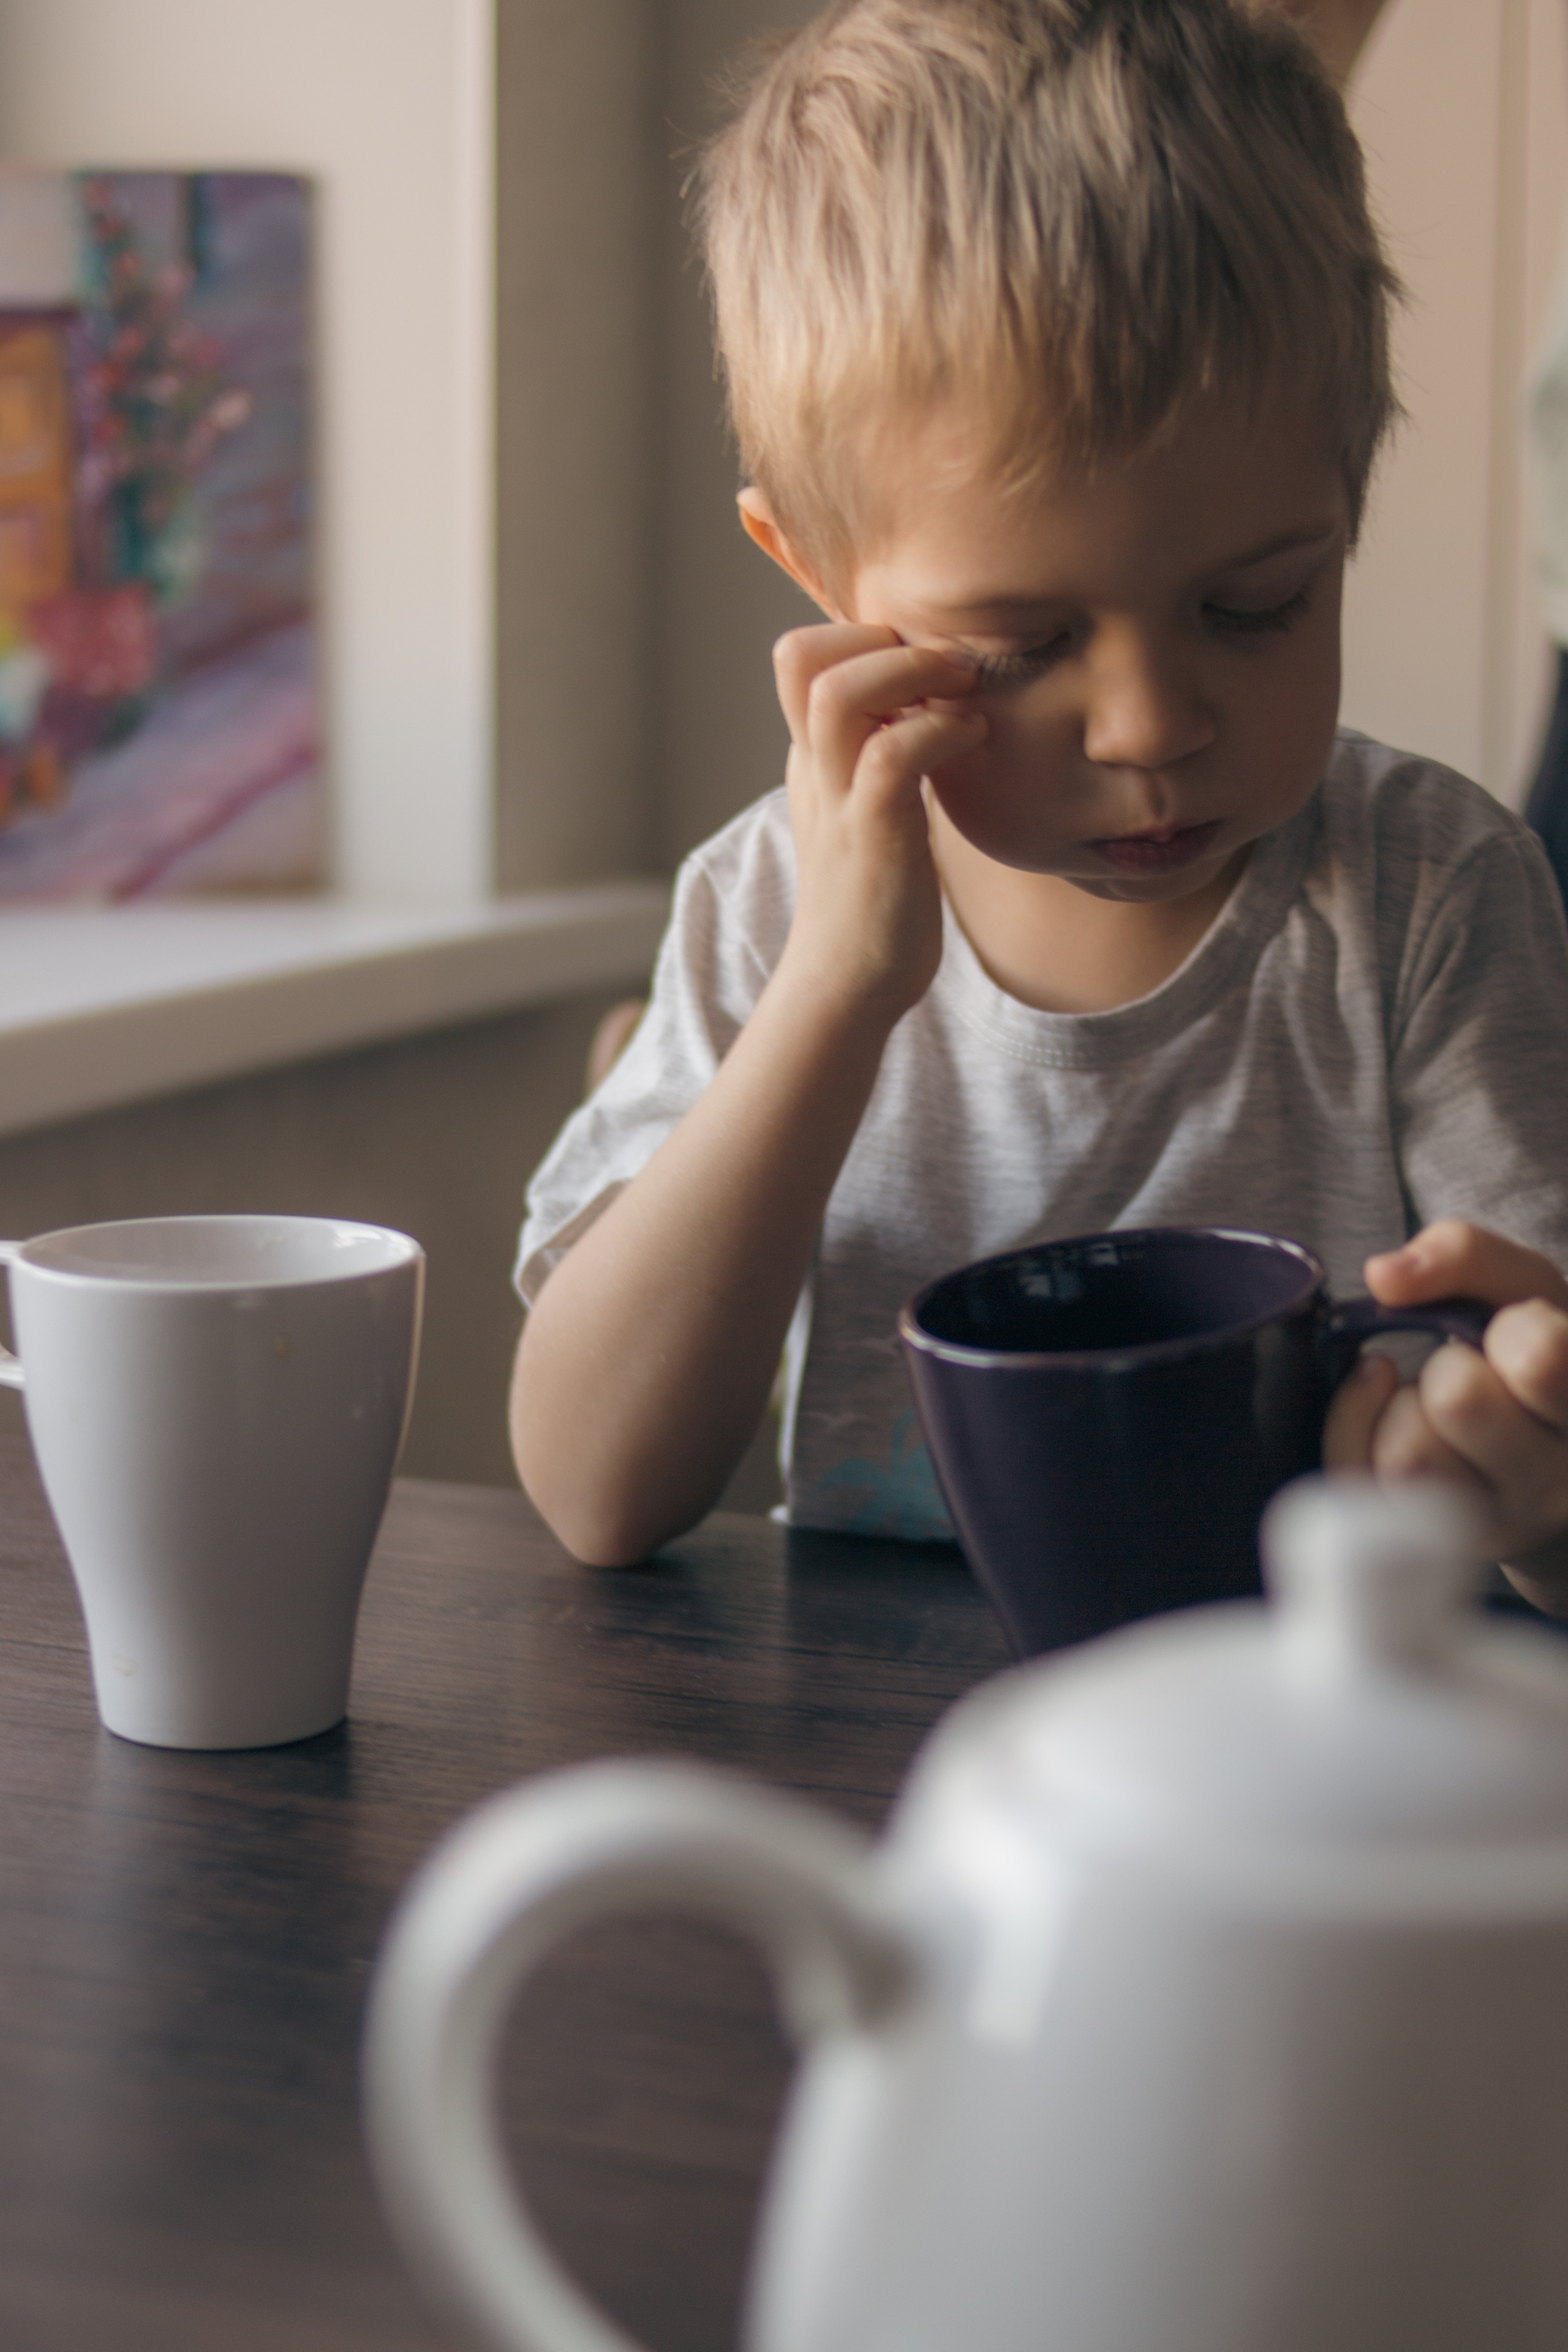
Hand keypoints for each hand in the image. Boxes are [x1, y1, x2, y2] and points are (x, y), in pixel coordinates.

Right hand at [771, 622, 984, 1020]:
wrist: (848, 986)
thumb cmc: (875, 904)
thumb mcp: (873, 811)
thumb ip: (886, 758)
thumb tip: (939, 712)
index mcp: (812, 758)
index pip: (802, 655)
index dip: (862, 637)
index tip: (924, 665)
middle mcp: (814, 768)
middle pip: (800, 654)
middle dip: (881, 637)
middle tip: (947, 666)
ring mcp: (837, 799)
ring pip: (839, 693)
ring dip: (912, 672)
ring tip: (962, 692)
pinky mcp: (872, 834)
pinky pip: (893, 752)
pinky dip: (940, 730)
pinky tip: (973, 740)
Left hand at [1323, 1220, 1567, 1611]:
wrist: (1544, 1464)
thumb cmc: (1528, 1364)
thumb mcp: (1523, 1291)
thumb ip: (1466, 1255)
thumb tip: (1386, 1275)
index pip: (1541, 1358)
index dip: (1512, 1328)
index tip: (1517, 1332)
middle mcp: (1557, 1482)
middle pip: (1460, 1400)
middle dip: (1450, 1367)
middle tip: (1474, 1375)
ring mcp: (1496, 1526)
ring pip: (1409, 1453)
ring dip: (1407, 1409)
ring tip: (1440, 1410)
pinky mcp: (1430, 1543)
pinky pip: (1361, 1481)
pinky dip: (1358, 1430)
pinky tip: (1387, 1414)